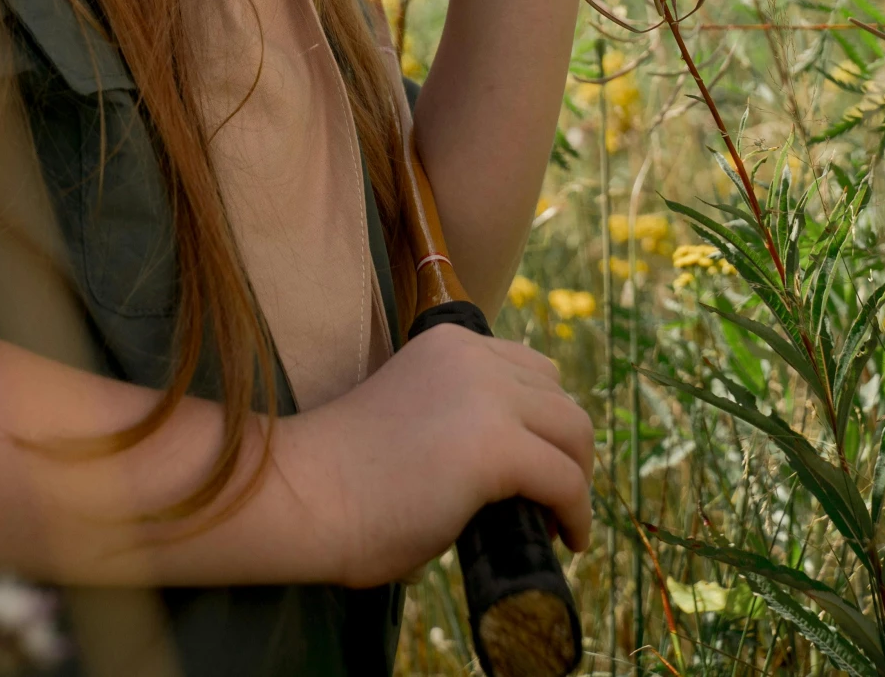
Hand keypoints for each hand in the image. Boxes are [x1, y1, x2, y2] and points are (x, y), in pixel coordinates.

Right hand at [284, 323, 594, 589]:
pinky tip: (567, 542)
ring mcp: (487, 397)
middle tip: (551, 499)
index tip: (537, 467)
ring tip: (560, 521)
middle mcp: (474, 356)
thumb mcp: (414, 412)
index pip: (531, 370)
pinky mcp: (496, 446)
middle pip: (561, 398)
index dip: (543, 423)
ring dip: (577, 479)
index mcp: (449, 342)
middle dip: (566, 449)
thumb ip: (457, 415)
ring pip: (575, 433)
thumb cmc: (345, 472)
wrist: (307, 492)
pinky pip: (568, 482)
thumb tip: (510, 464)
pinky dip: (578, 515)